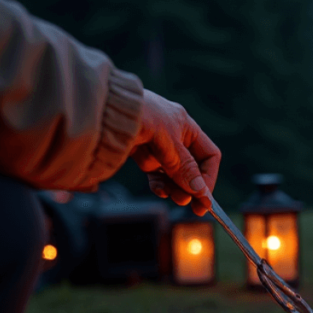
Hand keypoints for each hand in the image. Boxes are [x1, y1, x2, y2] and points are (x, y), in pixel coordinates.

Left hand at [129, 90, 220, 214]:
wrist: (103, 107)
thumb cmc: (139, 114)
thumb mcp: (167, 140)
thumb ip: (184, 167)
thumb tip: (201, 192)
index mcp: (187, 127)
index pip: (209, 156)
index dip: (209, 177)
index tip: (205, 197)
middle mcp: (175, 137)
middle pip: (192, 168)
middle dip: (192, 187)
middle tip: (192, 206)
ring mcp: (158, 147)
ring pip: (175, 174)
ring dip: (177, 189)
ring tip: (176, 198)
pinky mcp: (142, 155)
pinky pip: (157, 175)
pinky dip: (161, 185)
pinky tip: (160, 191)